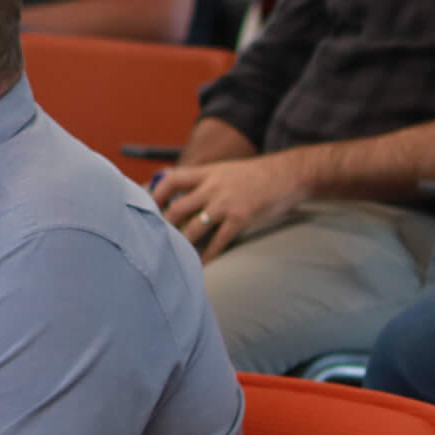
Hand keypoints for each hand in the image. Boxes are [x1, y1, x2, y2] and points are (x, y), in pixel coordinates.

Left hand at [153, 155, 307, 262]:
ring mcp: (226, 203)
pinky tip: (202, 265)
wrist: (288, 174)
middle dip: (164, 226)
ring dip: (182, 244)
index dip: (155, 194)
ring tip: (173, 256)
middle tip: (154, 240)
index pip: (171, 179)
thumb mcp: (225, 169)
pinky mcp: (241, 218)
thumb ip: (203, 180)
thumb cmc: (255, 175)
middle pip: (177, 207)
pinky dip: (208, 255)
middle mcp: (213, 187)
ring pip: (194, 227)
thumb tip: (179, 192)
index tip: (146, 208)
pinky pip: (219, 241)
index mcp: (207, 172)